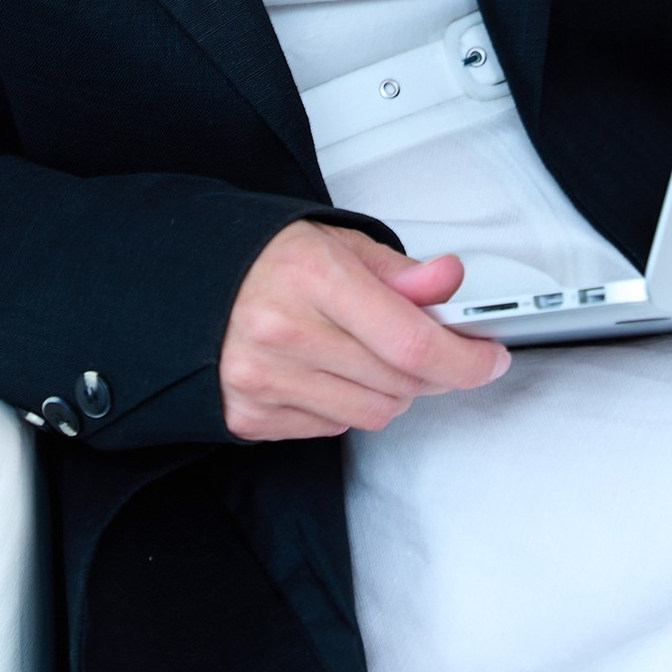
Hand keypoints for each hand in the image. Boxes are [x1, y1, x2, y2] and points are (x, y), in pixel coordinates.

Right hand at [220, 221, 509, 441]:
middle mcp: (283, 330)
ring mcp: (262, 379)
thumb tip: (449, 281)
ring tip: (364, 355)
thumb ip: (398, 271)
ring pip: (373, 414)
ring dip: (389, 391)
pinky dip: (344, 405)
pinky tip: (325, 371)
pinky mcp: (248, 415)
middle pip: (400, 384)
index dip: (465, 359)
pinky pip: (332, 428)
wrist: (182, 287)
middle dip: (431, 371)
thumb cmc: (264, 262)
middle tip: (427, 348)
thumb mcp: (335, 243)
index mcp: (311, 275)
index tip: (489, 359)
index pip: (412, 342)